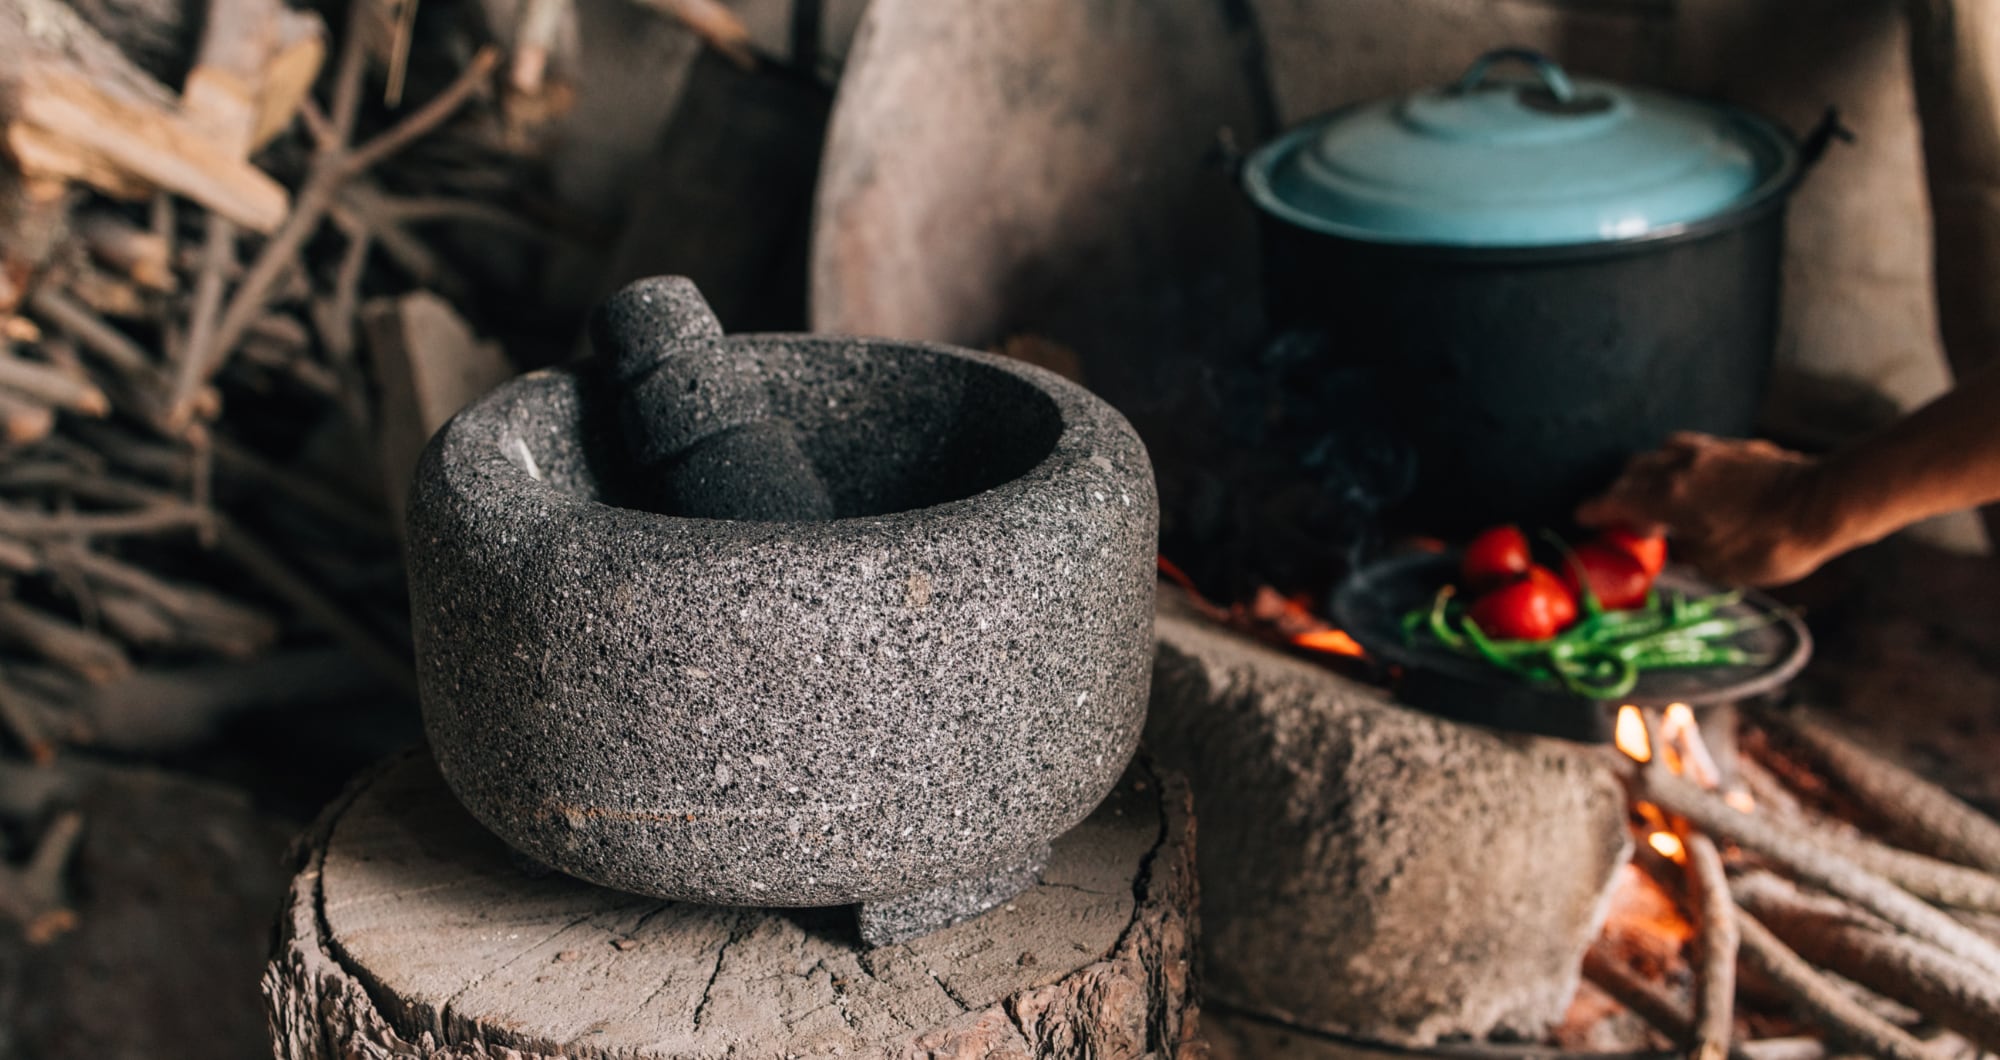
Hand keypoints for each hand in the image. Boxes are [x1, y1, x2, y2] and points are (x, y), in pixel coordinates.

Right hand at [1576, 432, 1844, 586]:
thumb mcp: (1718, 566)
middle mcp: (1679, 466)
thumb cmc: (1769, 543)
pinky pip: (1693, 451)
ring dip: (1651, 473)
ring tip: (1658, 495)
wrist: (1826, 502)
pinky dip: (1682, 466)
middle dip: (1620, 491)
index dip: (1593, 511)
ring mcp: (1708, 450)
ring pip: (1661, 454)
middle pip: (1631, 471)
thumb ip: (1686, 553)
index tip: (1581, 518)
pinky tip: (1697, 482)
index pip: (1613, 500)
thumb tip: (1674, 549)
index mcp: (1666, 496)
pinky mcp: (1736, 448)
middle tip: (1623, 515)